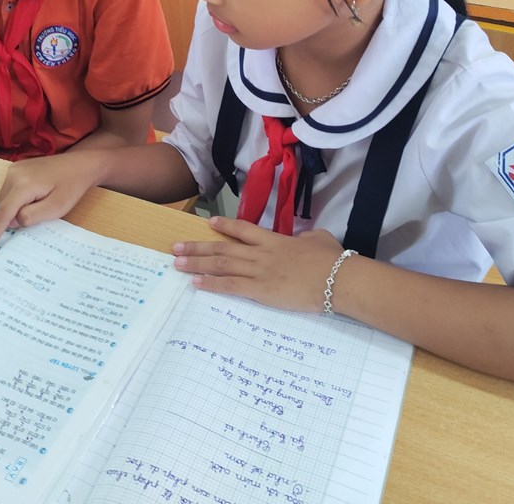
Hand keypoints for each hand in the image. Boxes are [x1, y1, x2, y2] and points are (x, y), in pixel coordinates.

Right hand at [0, 151, 104, 257]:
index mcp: (23, 185)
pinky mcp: (16, 168)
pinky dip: (16, 201)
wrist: (81, 165)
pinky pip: (9, 191)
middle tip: (37, 217)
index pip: (2, 215)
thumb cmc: (72, 187)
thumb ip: (30, 217)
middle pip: (3, 207)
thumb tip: (10, 223)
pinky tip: (34, 198)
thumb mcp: (56, 208)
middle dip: (12, 220)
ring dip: (15, 210)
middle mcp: (13, 174)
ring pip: (5, 200)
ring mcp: (13, 169)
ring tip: (40, 203)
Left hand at [172, 216, 345, 312]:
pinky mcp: (261, 291)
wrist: (337, 279)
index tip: (208, 223)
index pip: (243, 229)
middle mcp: (261, 253)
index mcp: (274, 240)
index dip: (224, 225)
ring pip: (221, 265)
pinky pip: (230, 286)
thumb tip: (303, 238)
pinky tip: (196, 283)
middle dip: (197, 247)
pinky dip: (212, 284)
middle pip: (223, 247)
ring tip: (178, 263)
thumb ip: (306, 237)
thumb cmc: (332, 260)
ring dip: (197, 264)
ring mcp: (259, 272)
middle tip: (176, 247)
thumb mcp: (319, 239)